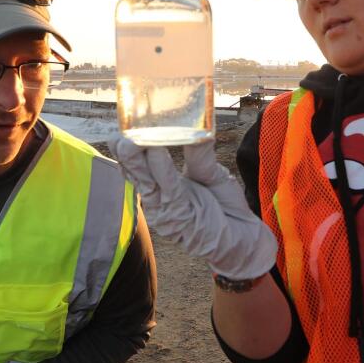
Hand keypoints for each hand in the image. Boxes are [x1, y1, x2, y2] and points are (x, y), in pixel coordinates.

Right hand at [107, 137, 276, 280]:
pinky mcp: (180, 219)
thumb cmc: (224, 205)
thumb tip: (195, 127)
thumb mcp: (210, 173)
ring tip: (130, 142)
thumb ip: (199, 154)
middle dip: (126, 155)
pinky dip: (163, 172)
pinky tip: (157, 154)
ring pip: (148, 183)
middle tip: (118, 136)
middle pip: (136, 175)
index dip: (127, 151)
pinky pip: (169, 192)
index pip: (137, 168)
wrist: (245, 235)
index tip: (123, 130)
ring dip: (138, 162)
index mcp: (161, 187)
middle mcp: (158, 201)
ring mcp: (166, 212)